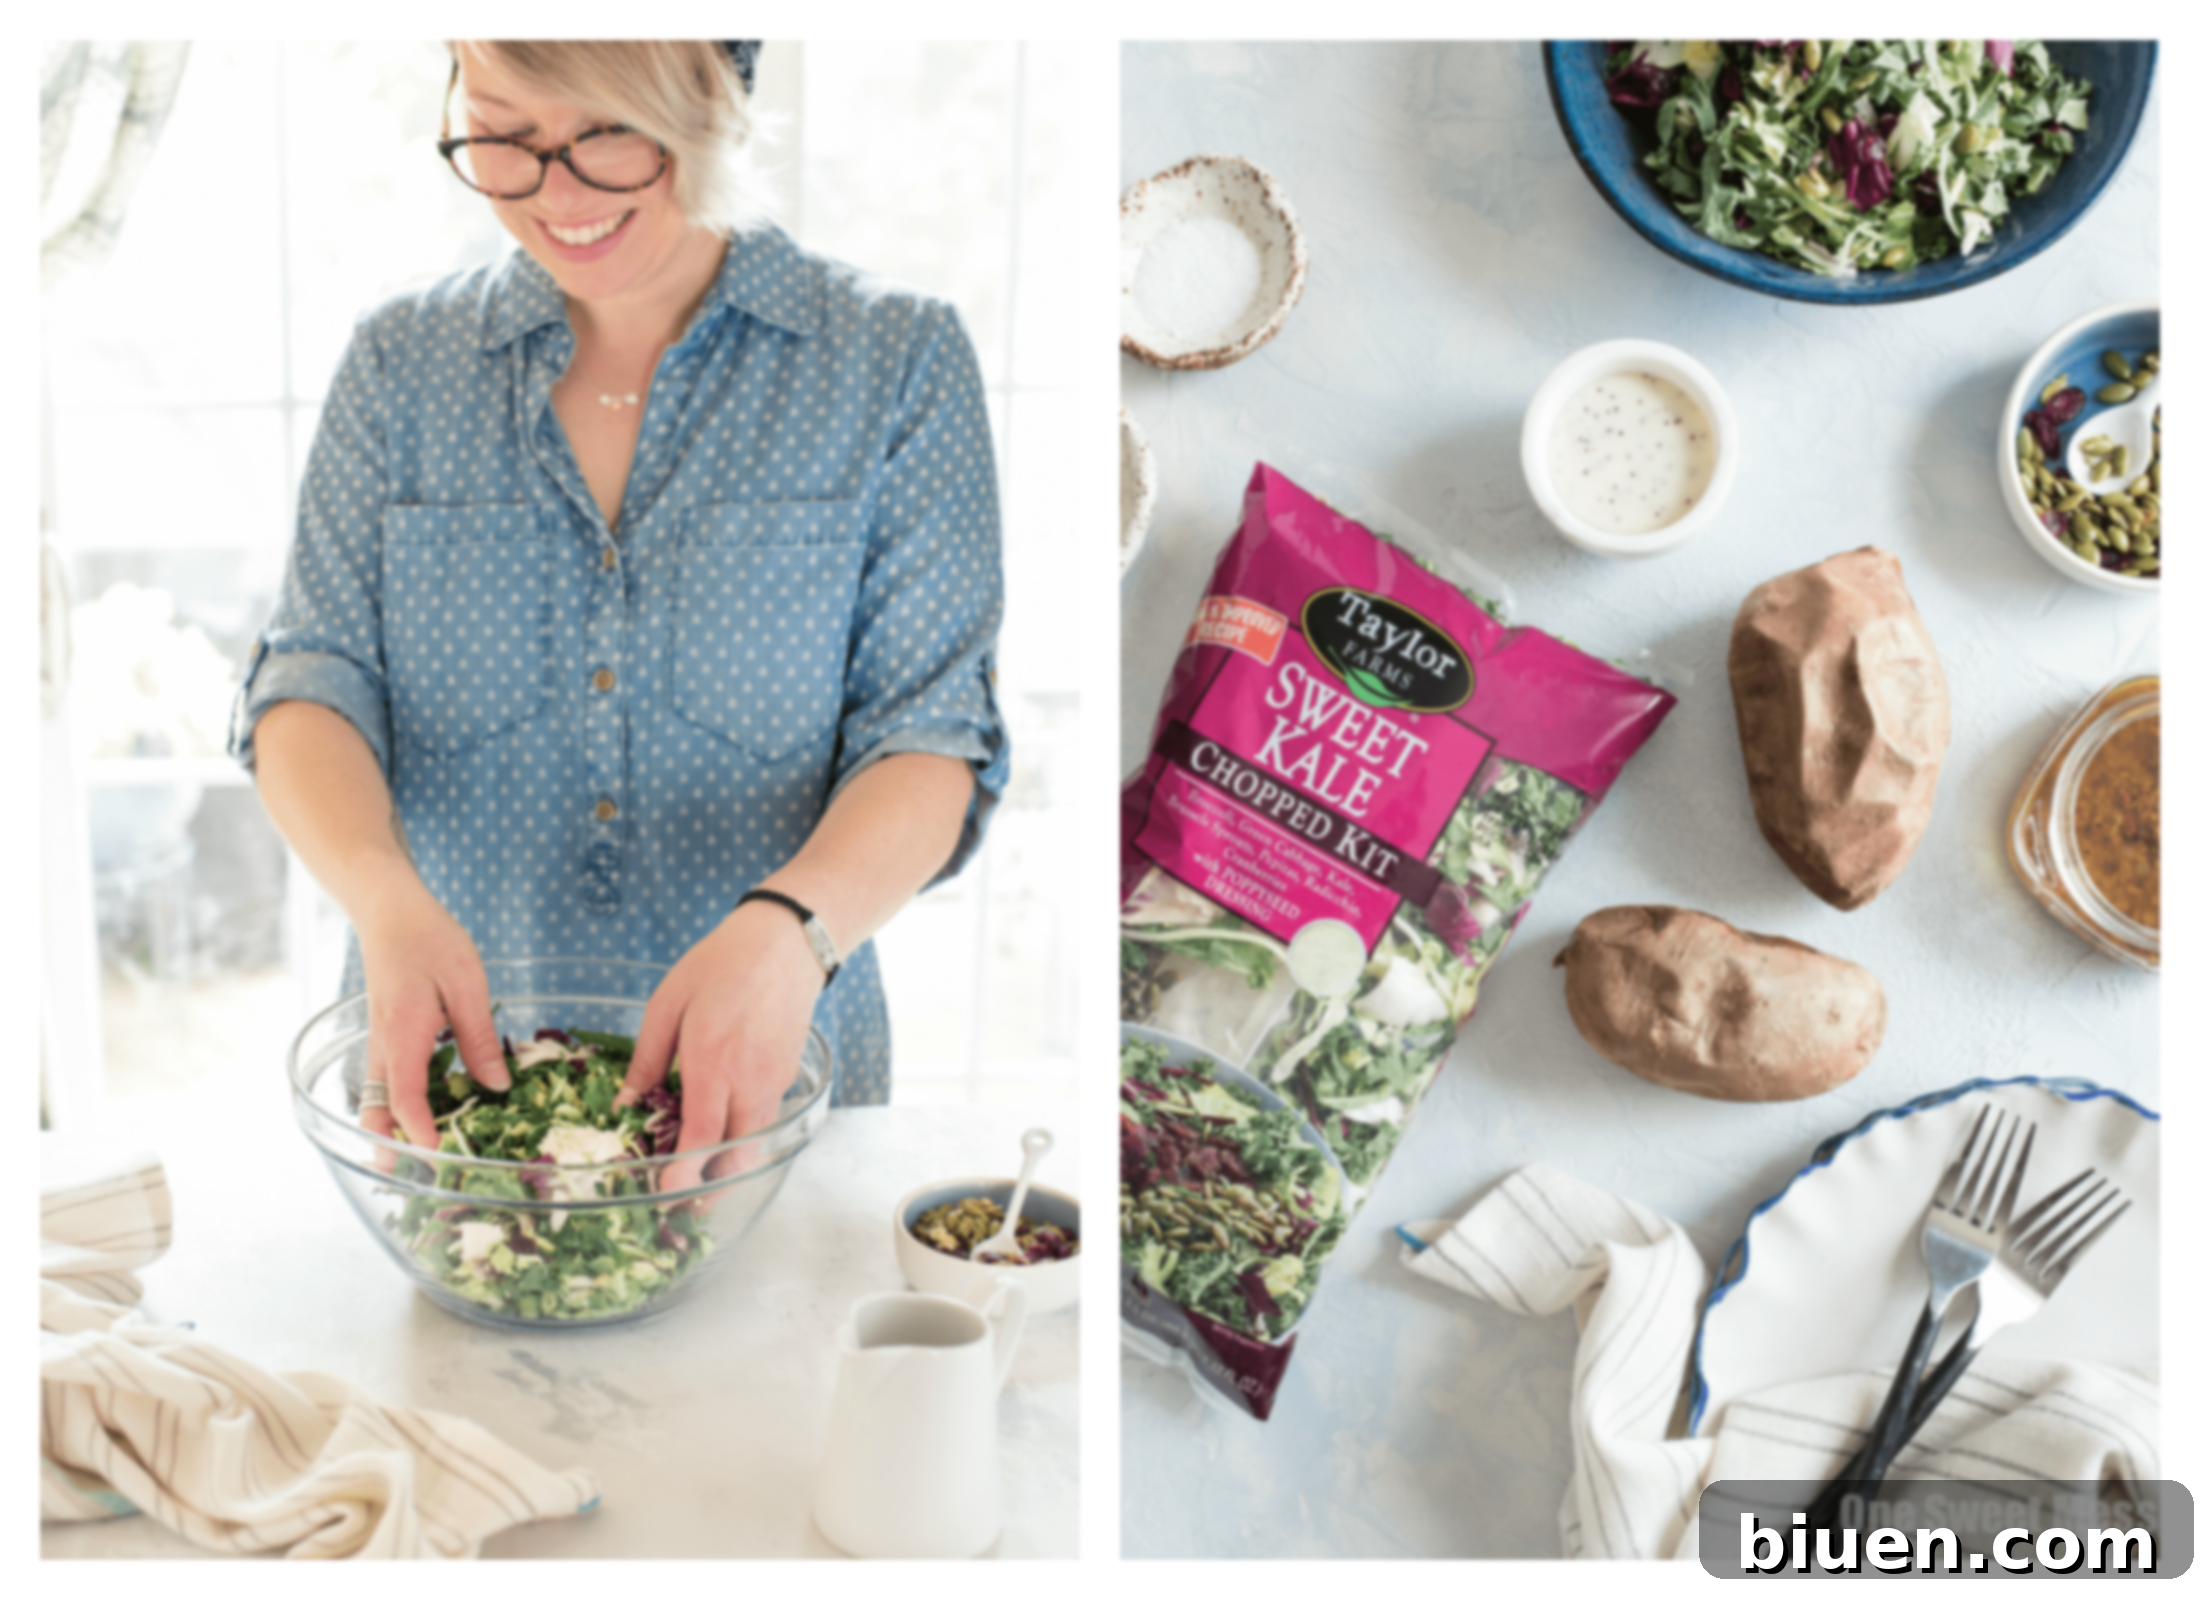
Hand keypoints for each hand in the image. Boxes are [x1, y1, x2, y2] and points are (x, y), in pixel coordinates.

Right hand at [354, 879, 509, 1151]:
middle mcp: (384, 1046)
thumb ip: (479, 1037)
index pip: (404, 1098)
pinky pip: (383, 1079)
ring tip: (413, 1158)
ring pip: (375, 1096)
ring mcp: (380, 1041)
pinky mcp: (385, 1035)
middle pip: (377, 1108)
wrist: (390, 911)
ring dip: (389, 1127)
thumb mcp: (467, 984)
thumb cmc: (430, 940)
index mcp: (404, 1035)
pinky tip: (419, 1114)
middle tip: (408, 1178)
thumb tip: (497, 1086)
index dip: (418, 1132)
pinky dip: (394, 1104)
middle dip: (389, 1145)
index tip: (435, 1158)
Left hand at [619, 898, 825, 1194]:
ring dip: (728, 1165)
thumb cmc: (721, 965)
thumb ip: (646, 1059)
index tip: (663, 1195)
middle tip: (682, 1203)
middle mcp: (750, 1082)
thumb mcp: (668, 1004)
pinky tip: (722, 1128)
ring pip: (754, 1143)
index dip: (682, 1175)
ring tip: (700, 1174)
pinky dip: (744, 1136)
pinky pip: (763, 1119)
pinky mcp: (786, 1077)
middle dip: (710, 1188)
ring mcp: (774, 1082)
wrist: (785, 943)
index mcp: (714, 1064)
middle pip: (736, 1156)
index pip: (700, 1139)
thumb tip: (624, 1103)